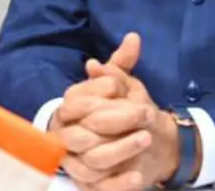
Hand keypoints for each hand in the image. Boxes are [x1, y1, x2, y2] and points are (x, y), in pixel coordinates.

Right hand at [52, 34, 181, 190]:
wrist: (144, 146)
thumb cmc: (124, 111)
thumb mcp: (125, 86)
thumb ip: (123, 64)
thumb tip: (133, 38)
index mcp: (70, 108)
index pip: (78, 102)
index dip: (100, 95)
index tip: (122, 89)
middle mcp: (67, 135)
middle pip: (83, 133)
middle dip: (116, 122)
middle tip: (145, 114)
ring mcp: (77, 162)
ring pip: (92, 161)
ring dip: (120, 150)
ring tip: (146, 139)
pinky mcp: (90, 185)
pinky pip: (99, 189)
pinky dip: (117, 185)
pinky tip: (136, 176)